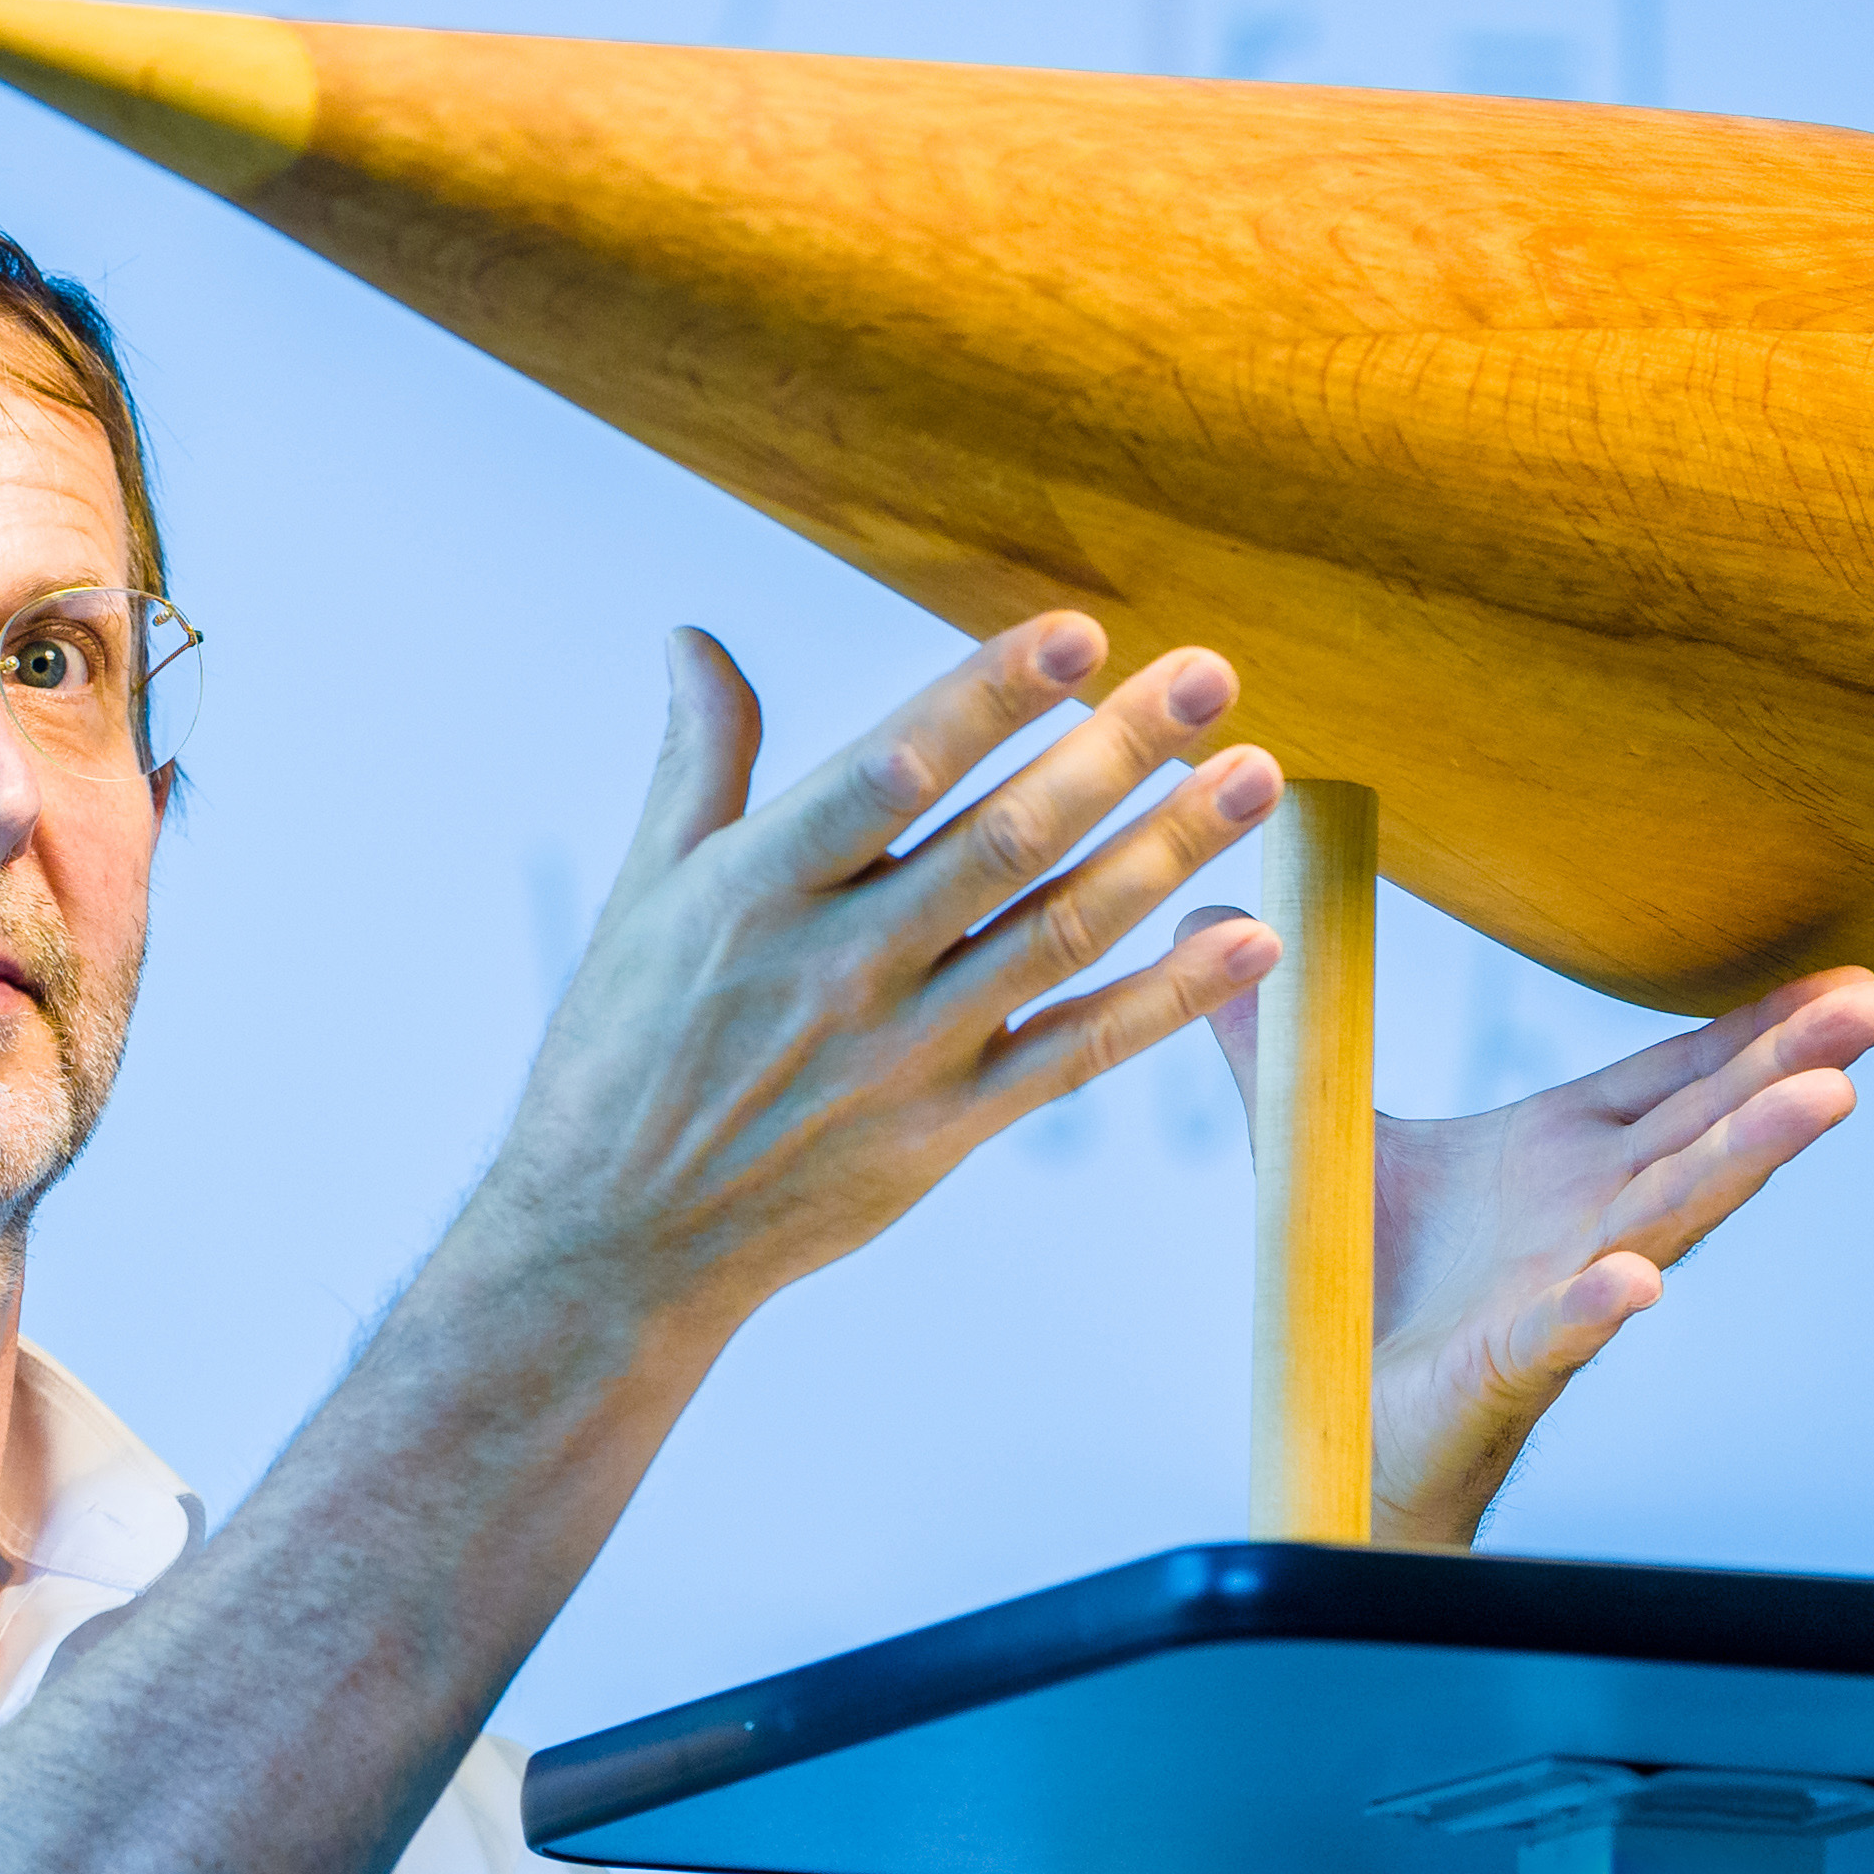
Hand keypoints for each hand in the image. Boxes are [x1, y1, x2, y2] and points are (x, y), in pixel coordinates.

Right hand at [456, 617, 1283, 1339]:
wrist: (616, 1240)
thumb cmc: (623, 1049)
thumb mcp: (644, 893)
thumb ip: (699, 761)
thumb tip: (693, 638)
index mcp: (758, 888)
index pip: (890, 770)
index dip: (986, 698)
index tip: (1077, 633)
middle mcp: (840, 964)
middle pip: (1003, 843)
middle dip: (1116, 751)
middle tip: (1211, 675)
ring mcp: (902, 1052)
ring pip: (1059, 935)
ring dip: (1169, 852)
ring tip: (1257, 777)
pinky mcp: (944, 1130)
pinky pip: (1076, 1054)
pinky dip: (1168, 998)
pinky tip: (1247, 937)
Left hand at [1191, 945, 1873, 1546]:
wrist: (1339, 1418)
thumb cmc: (1362, 1282)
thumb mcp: (1315, 1131)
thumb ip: (1277, 1032)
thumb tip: (1218, 910)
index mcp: (1562, 1150)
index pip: (1680, 1073)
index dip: (1762, 1025)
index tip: (1851, 974)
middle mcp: (1585, 1212)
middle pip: (1708, 1125)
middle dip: (1794, 1063)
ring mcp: (1559, 1287)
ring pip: (1666, 1215)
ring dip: (1743, 1162)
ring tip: (1823, 1106)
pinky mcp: (1505, 1362)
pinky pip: (1558, 1332)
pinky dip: (1597, 1307)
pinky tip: (1634, 1281)